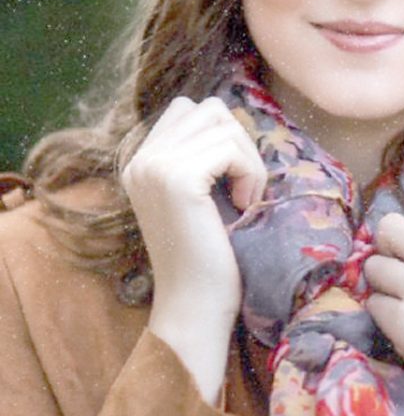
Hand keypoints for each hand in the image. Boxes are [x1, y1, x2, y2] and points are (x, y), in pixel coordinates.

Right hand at [122, 96, 266, 401]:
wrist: (195, 306)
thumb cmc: (209, 254)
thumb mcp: (200, 194)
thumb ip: (201, 154)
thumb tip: (231, 119)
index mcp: (141, 160)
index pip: (190, 108)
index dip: (223, 135)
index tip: (230, 178)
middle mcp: (141, 158)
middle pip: (210, 110)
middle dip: (239, 142)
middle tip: (244, 187)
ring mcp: (155, 167)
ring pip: (224, 125)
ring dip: (248, 159)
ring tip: (245, 198)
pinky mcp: (177, 179)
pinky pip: (231, 148)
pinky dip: (250, 173)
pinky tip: (244, 206)